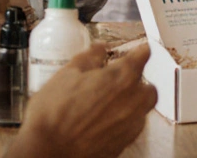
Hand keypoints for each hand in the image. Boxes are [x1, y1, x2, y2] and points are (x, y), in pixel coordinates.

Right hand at [15, 44, 157, 157]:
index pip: (143, 55)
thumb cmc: (54, 111)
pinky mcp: (125, 143)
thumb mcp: (67, 74)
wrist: (47, 150)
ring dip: (131, 102)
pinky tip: (104, 120)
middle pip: (148, 86)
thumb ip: (89, 57)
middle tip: (117, 81)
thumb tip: (100, 48)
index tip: (137, 50)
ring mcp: (131, 124)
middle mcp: (134, 100)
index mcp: (122, 77)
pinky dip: (123, 120)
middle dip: (137, 81)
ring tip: (107, 102)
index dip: (139, 50)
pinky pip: (132, 126)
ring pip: (142, 108)